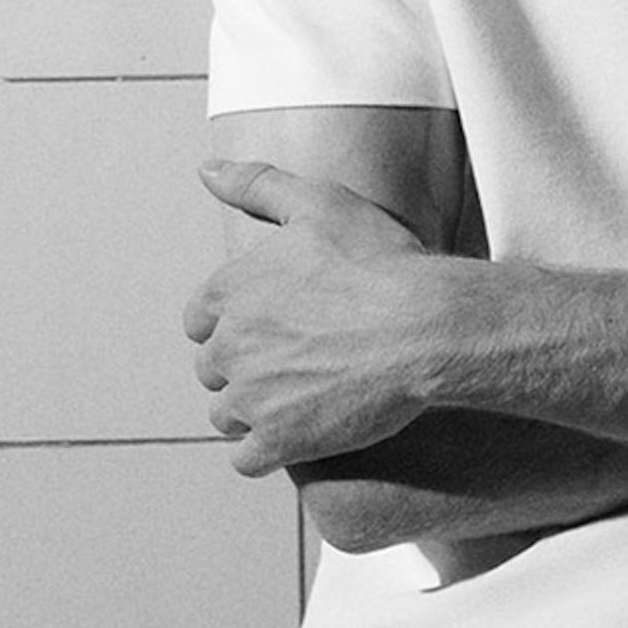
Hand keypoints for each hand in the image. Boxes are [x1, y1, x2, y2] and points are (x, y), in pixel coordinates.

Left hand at [185, 159, 464, 476]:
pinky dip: (269, 448)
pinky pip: (248, 458)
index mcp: (229, 290)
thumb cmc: (380, 261)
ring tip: (307, 392)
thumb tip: (206, 169)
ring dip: (256, 409)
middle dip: (247, 365)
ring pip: (228, 414)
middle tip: (301, 356)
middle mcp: (228, 346)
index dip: (235, 321)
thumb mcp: (320, 202)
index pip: (200, 319)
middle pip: (213, 369)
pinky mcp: (278, 441)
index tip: (275, 323)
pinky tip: (305, 429)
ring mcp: (251, 398)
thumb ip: (257, 184)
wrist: (427, 326)